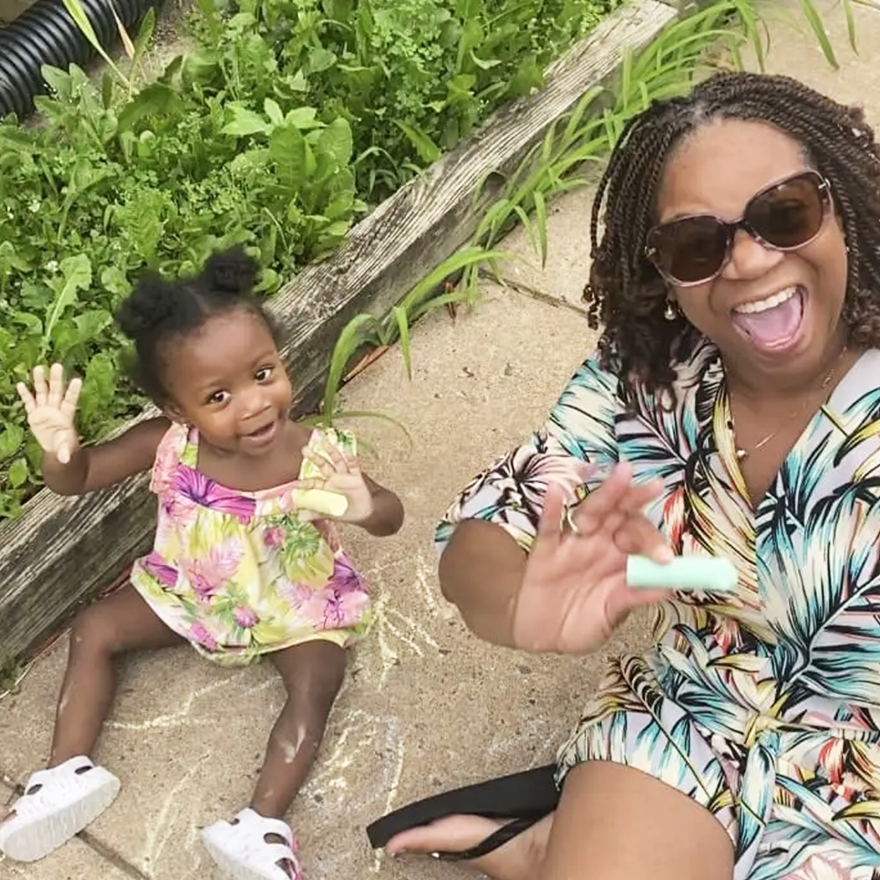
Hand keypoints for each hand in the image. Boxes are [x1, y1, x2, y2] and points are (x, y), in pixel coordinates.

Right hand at [16, 364, 81, 463]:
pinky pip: (29, 402)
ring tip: (39, 368)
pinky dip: (25, 394)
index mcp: (66, 416)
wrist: (54, 447)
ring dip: (40, 381)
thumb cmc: (64, 445)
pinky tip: (20, 384)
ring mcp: (44, 410)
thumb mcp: (64, 449)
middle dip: (56, 379)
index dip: (73, 391)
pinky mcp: (34, 414)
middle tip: (57, 365)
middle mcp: (55, 409)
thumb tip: (64, 458)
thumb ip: (64, 451)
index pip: (70, 401)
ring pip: (42, 393)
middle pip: (56, 391)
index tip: (78, 379)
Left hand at [292, 437, 374, 523]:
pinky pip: (354, 465)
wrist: (366, 513)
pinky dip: (351, 458)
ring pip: (338, 461)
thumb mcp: (331, 513)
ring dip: (332, 452)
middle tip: (305, 449)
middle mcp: (334, 479)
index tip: (296, 484)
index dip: (305, 482)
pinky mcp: (357, 477)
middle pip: (323, 465)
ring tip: (325, 442)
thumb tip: (300, 517)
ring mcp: (346, 476)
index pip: (313, 483)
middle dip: (314, 457)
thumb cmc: (348, 512)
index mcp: (326, 488)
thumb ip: (316, 513)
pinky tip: (347, 450)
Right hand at [511, 462, 672, 654]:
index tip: (665, 558)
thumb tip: (668, 588)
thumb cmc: (580, 623)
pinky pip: (549, 526)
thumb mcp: (611, 615)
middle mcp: (599, 544)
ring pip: (590, 513)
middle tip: (652, 486)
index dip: (653, 543)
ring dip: (606, 494)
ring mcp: (572, 544)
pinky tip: (556, 490)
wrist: (540, 635)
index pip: (640, 538)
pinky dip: (551, 508)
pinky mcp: (545, 550)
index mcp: (620, 558)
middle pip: (620, 515)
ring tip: (621, 475)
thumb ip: (633, 598)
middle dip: (635, 501)